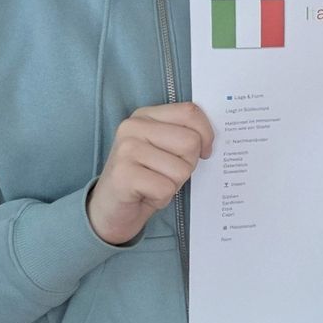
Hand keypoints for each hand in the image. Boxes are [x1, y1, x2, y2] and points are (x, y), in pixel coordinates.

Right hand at [87, 102, 213, 244]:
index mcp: (146, 115)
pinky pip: (166, 188)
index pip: (190, 112)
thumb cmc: (145, 178)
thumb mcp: (165, 149)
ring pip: (181, 168)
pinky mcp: (123, 175)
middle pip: (190, 142)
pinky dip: (162, 198)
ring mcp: (126, 150)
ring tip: (154, 184)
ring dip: (174, 184)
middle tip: (167, 174)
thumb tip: (211, 141)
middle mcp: (133, 127)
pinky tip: (146, 195)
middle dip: (188, 165)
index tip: (204, 152)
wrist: (111, 210)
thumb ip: (183, 135)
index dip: (206, 134)